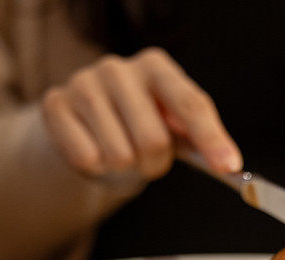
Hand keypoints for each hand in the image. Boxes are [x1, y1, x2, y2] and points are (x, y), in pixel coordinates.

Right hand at [41, 48, 241, 178]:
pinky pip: (87, 159)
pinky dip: (96, 168)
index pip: (190, 104)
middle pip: (154, 140)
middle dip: (156, 164)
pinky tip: (95, 151)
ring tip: (120, 153)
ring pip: (119, 155)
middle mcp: (118, 68)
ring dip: (125, 168)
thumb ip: (200, 139)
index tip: (229, 166)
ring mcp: (83, 83)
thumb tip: (229, 165)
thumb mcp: (173, 126)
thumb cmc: (138, 125)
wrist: (84, 126)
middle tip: (149, 160)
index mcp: (156, 66)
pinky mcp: (55, 105)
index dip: (211, 139)